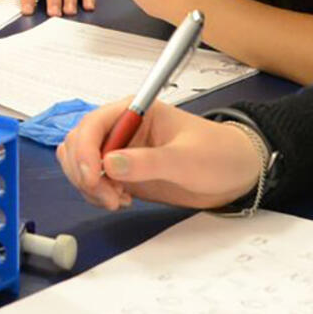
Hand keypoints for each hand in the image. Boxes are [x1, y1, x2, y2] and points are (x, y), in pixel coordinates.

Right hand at [56, 97, 260, 212]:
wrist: (235, 175)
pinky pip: (92, 181)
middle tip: (110, 198)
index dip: (85, 150)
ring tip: (117, 202)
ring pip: (79, 163)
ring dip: (88, 186)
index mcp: (135, 111)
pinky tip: (120, 201)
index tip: (93, 178)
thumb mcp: (186, 160)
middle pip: (78, 144)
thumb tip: (109, 164)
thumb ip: (149, 162)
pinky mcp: (122, 173)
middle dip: (84, 172)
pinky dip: (96, 194)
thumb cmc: (218, 155)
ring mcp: (120, 152)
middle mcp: (122, 129)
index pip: (93, 124)